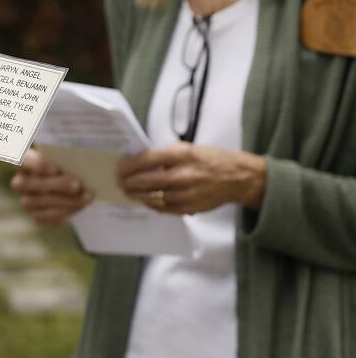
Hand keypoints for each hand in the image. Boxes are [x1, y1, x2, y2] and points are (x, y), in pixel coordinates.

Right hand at [11, 149, 92, 225]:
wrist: (70, 183)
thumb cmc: (67, 163)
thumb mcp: (65, 157)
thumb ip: (66, 158)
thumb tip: (81, 162)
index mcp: (24, 161)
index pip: (20, 161)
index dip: (36, 165)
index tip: (57, 168)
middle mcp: (20, 181)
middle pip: (28, 184)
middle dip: (55, 185)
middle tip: (78, 185)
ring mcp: (26, 199)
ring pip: (38, 202)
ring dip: (65, 201)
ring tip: (86, 198)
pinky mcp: (36, 215)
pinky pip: (46, 216)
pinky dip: (64, 212)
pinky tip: (80, 207)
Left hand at [117, 142, 266, 213]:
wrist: (239, 178)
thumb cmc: (212, 160)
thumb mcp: (188, 148)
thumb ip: (165, 155)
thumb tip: (138, 161)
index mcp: (183, 154)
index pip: (147, 159)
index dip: (129, 165)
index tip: (119, 167)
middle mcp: (184, 175)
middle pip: (146, 180)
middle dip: (128, 182)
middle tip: (118, 181)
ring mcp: (187, 194)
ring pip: (152, 197)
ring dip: (136, 195)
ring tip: (128, 191)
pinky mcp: (190, 208)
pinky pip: (163, 208)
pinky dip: (151, 204)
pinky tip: (145, 200)